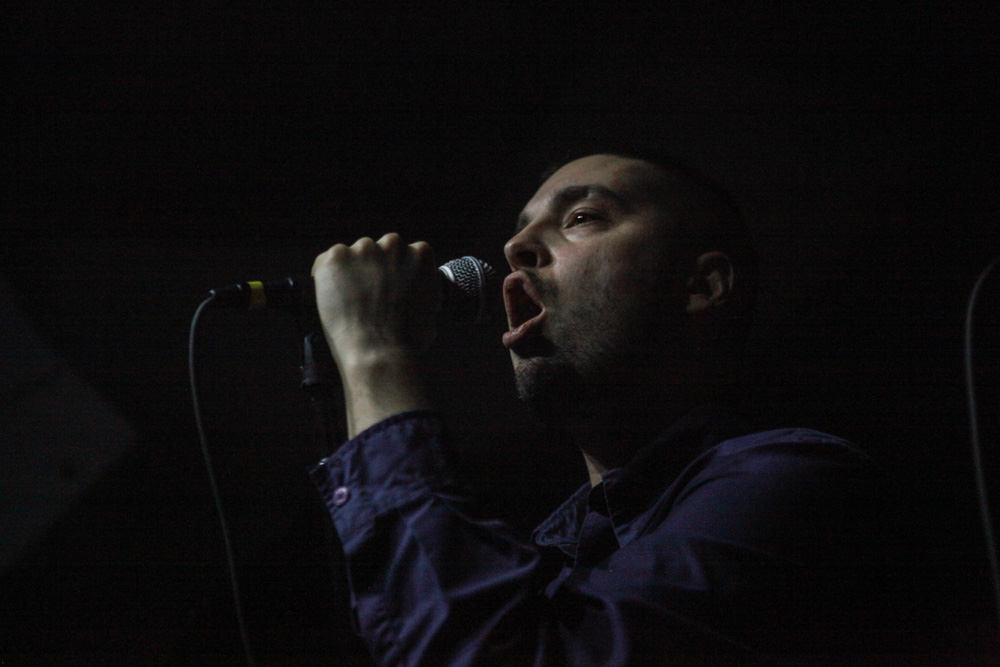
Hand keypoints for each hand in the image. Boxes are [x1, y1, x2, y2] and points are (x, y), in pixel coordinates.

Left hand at [311, 233, 436, 436]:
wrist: (379, 351)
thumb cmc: (407, 340)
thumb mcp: (430, 311)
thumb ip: (422, 294)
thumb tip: (416, 301)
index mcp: (420, 253)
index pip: (408, 252)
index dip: (398, 271)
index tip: (392, 287)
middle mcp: (392, 244)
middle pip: (378, 250)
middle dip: (373, 268)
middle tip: (368, 296)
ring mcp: (363, 249)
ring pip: (351, 256)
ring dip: (349, 272)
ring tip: (348, 302)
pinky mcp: (336, 258)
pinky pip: (326, 263)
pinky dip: (325, 278)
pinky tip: (330, 298)